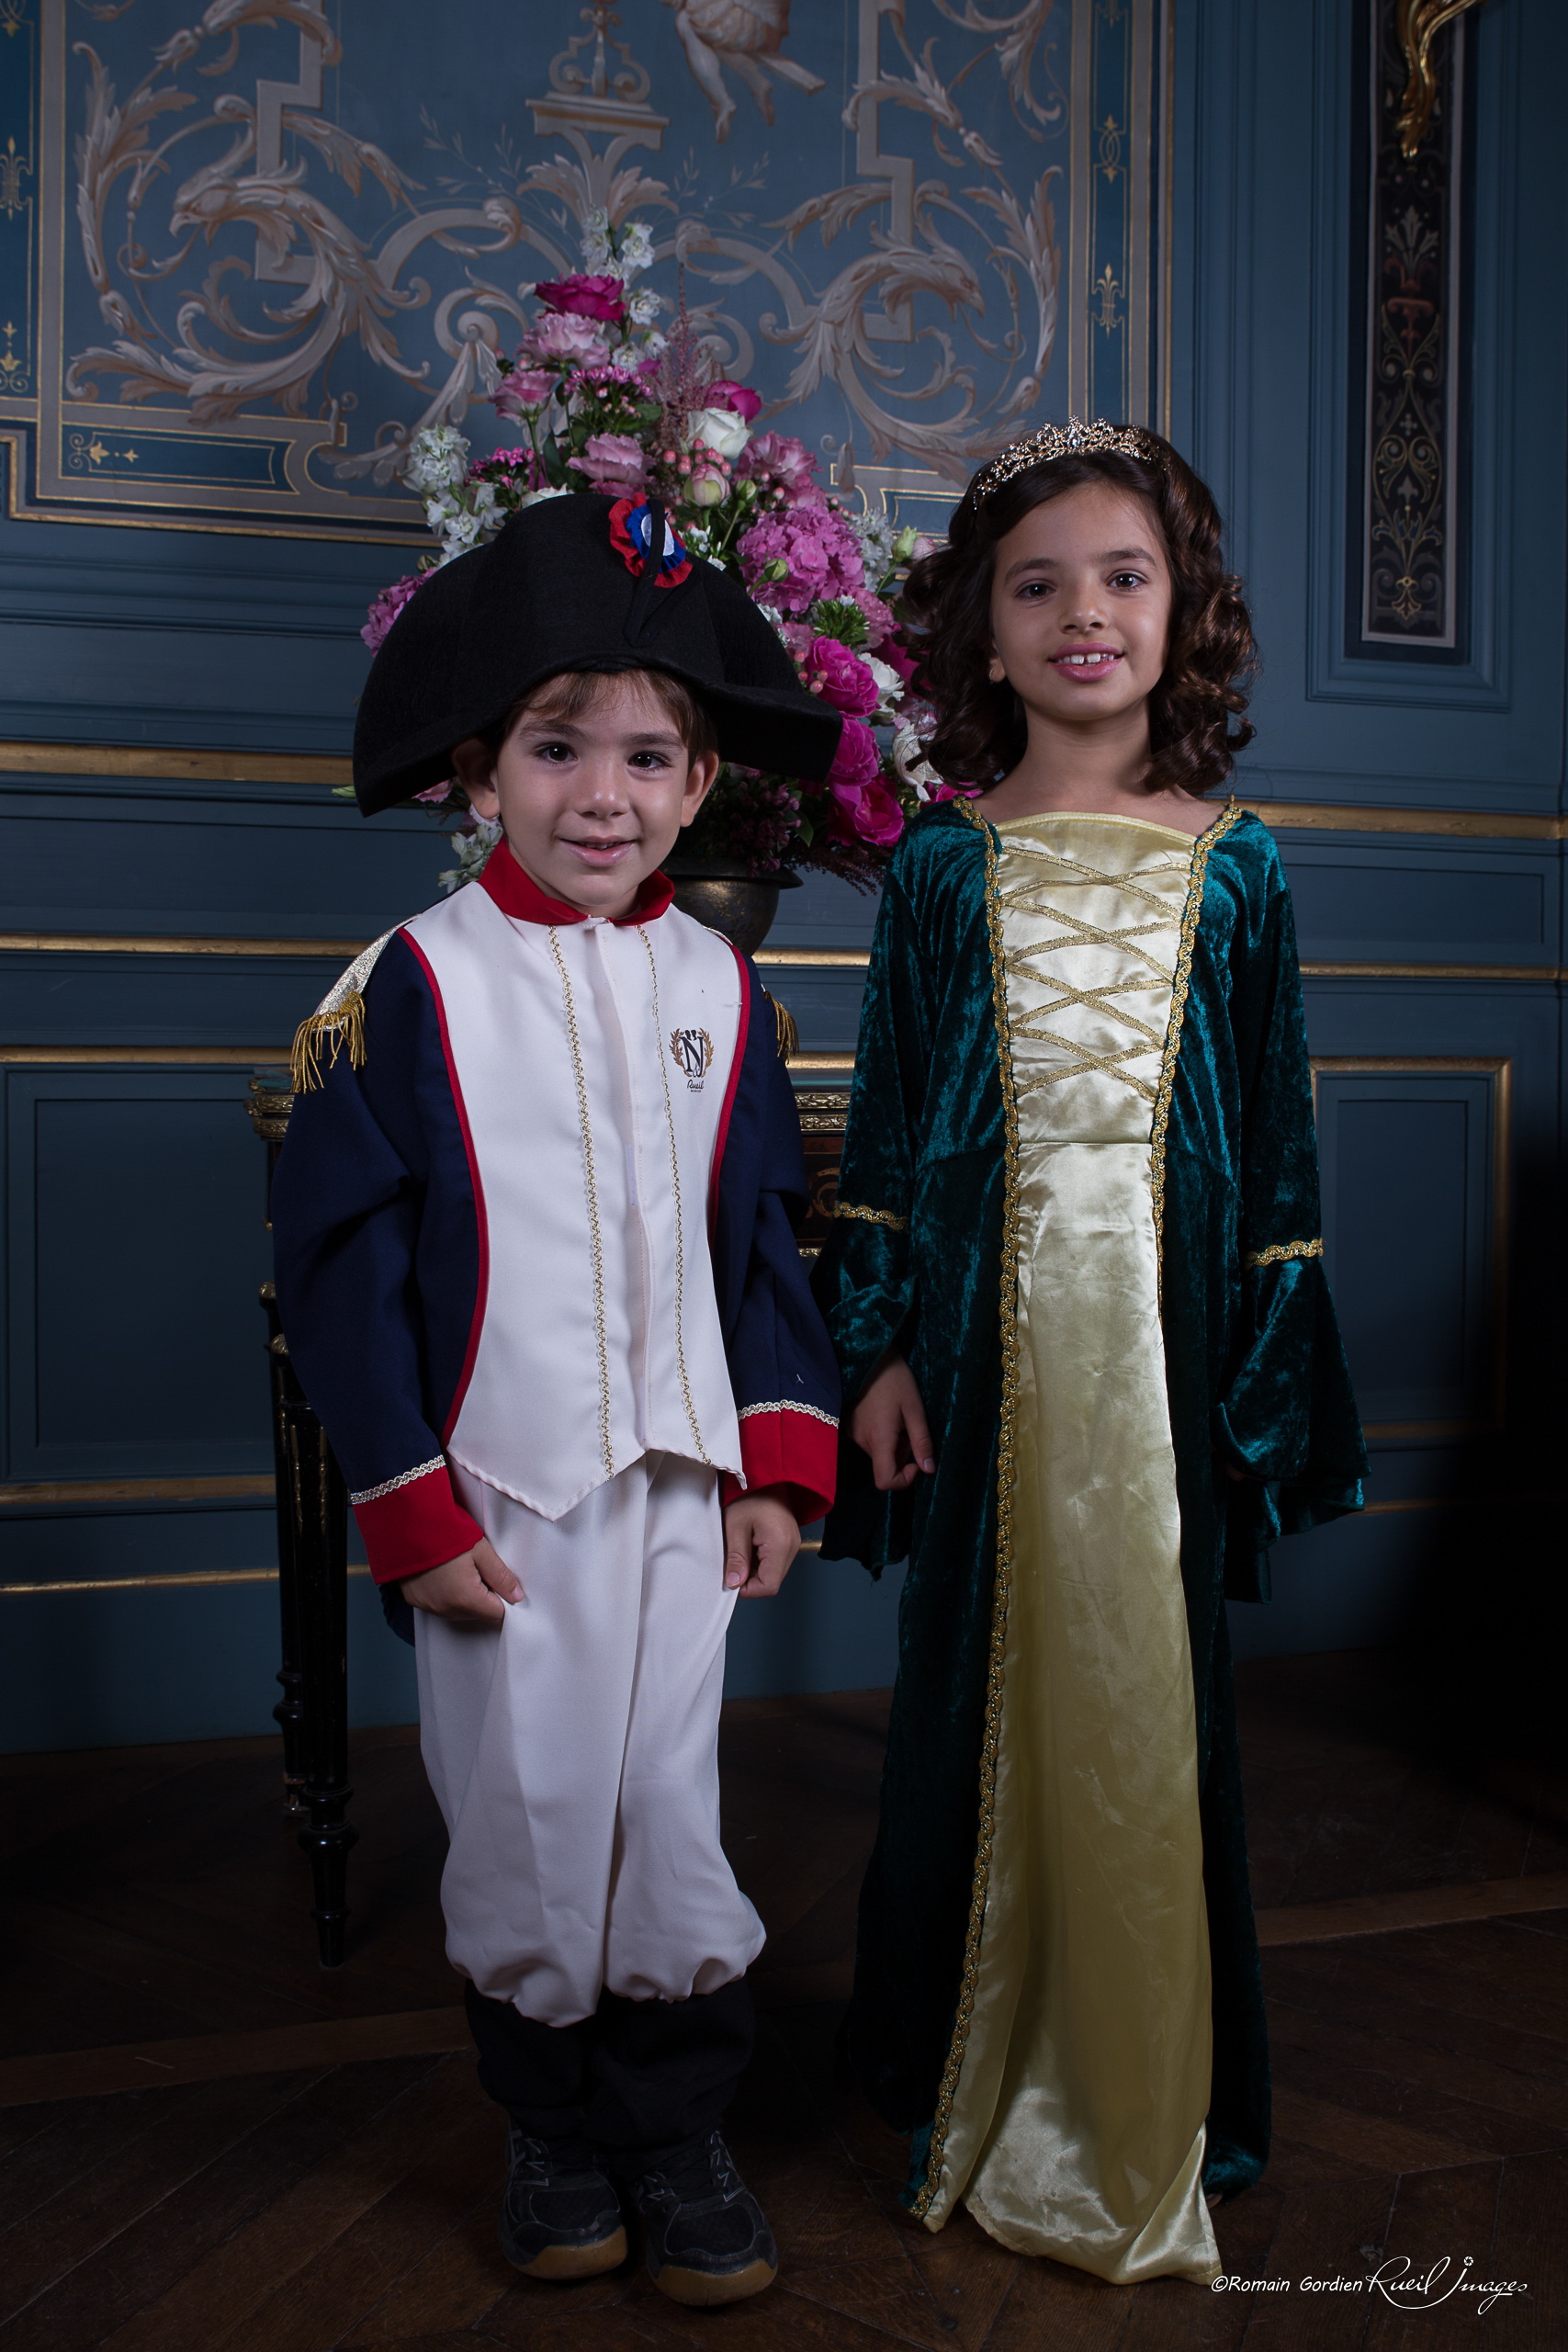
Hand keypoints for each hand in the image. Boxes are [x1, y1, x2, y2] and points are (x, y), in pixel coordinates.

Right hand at [400, 1537, 520, 1627]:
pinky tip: (443, 1574)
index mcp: (466, 1599)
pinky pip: (438, 1605)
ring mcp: (428, 1606)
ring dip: (464, 1597)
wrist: (407, 1524)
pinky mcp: (414, 1600)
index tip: (499, 1582)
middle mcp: (446, 1609)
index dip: (503, 1599)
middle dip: (484, 1597)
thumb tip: (517, 1596)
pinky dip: (445, 1594)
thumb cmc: (446, 1534)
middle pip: (477, 1614)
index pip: (497, 1615)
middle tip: (479, 1569)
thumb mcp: (481, 1550)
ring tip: (460, 1570)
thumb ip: (501, 1576)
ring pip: (458, 1611)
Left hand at [723, 1487, 800, 1597]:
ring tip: (740, 1548)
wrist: (765, 1472)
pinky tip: (748, 1544)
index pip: (769, 1586)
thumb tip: (734, 1585)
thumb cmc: (748, 1493)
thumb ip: (736, 1558)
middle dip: (749, 1579)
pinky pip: (775, 1561)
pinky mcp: (789, 1540)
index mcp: (780, 1544)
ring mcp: (793, 1543)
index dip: (748, 1589)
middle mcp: (792, 1547)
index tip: (731, 1579)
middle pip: (772, 1581)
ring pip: (773, 1572)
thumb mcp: (735, 1526)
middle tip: (732, 1561)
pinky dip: (759, 1560)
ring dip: (754, 1569)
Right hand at [850, 1353, 934, 1491]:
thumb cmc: (895, 1380)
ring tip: (898, 1416)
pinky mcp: (849, 1425)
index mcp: (879, 1439)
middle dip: (902, 1453)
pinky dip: (882, 1435)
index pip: (884, 1481)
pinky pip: (869, 1441)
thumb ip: (922, 1441)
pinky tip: (886, 1412)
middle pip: (884, 1465)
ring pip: (878, 1452)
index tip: (915, 1462)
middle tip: (910, 1427)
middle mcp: (862, 1441)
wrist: (869, 1356)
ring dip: (893, 1443)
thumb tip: (928, 1469)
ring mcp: (853, 1433)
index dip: (902, 1480)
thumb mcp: (915, 1409)